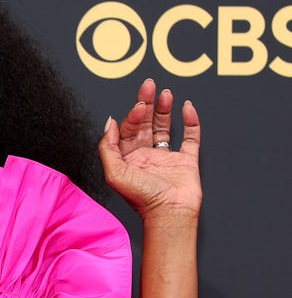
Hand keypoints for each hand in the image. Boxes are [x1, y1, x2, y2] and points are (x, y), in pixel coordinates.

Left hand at [98, 78, 201, 227]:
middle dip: (147, 103)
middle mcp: (146, 157)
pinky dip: (190, 121)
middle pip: (145, 124)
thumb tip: (109, 122)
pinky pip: (190, 137)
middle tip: (149, 85)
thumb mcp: (114, 173)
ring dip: (164, 109)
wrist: (170, 212)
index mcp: (128, 160)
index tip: (140, 105)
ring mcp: (167, 158)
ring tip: (165, 93)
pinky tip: (187, 107)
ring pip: (164, 127)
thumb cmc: (142, 199)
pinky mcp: (186, 160)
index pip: (128, 130)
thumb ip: (107, 147)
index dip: (133, 115)